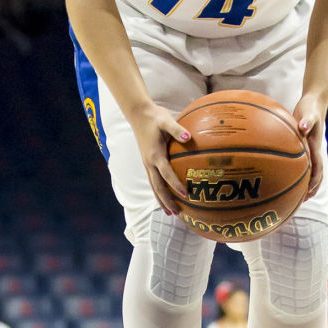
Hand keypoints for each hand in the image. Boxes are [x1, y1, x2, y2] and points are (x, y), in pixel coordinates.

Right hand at [129, 101, 192, 217]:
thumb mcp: (166, 120)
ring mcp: (147, 164)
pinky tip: (165, 197)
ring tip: (170, 213)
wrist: (138, 114)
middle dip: (167, 201)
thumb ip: (177, 129)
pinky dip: (159, 192)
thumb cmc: (154, 117)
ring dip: (162, 200)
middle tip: (177, 213)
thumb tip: (188, 137)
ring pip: (154, 187)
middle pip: (158, 187)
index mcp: (155, 155)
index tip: (185, 194)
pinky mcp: (148, 162)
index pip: (166, 174)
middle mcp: (149, 163)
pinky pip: (153, 181)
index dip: (175, 184)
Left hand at [293, 92, 326, 197]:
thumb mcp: (309, 112)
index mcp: (315, 147)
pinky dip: (294, 172)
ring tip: (293, 197)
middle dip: (309, 189)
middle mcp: (313, 152)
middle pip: (314, 175)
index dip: (313, 181)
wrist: (314, 102)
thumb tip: (303, 127)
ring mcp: (308, 151)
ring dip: (303, 184)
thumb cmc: (310, 107)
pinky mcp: (302, 147)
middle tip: (299, 202)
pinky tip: (282, 177)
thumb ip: (307, 120)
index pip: (317, 168)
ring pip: (308, 171)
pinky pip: (298, 163)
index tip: (308, 192)